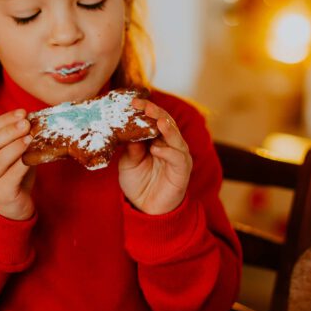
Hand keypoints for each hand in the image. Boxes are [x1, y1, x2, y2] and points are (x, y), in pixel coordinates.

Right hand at [0, 109, 35, 220]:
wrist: (12, 211)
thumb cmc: (13, 178)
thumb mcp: (12, 157)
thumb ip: (17, 140)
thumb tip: (34, 120)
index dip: (5, 119)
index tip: (22, 112)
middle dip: (9, 130)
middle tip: (26, 123)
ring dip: (14, 146)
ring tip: (29, 137)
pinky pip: (11, 175)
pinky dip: (22, 163)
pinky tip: (31, 156)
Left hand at [117, 98, 192, 215]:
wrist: (146, 209)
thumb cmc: (138, 182)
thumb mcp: (128, 163)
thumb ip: (131, 148)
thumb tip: (129, 132)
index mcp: (156, 139)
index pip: (153, 119)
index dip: (144, 109)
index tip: (132, 102)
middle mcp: (169, 144)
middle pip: (166, 122)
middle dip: (156, 112)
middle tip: (144, 105)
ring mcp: (177, 155)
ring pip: (175, 137)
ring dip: (167, 127)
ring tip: (157, 120)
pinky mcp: (182, 170)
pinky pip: (177, 157)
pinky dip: (167, 152)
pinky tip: (156, 149)